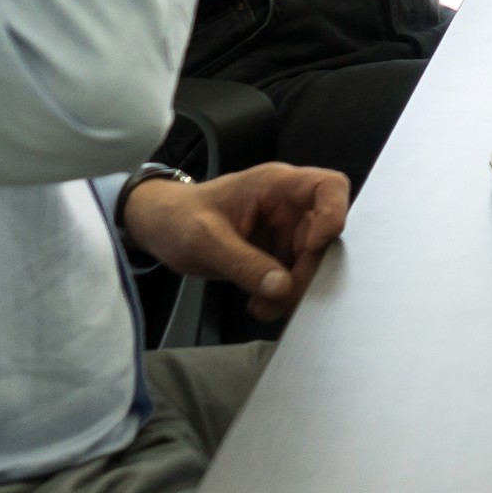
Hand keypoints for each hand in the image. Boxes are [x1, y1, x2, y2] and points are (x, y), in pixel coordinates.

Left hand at [124, 163, 349, 321]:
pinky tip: (259, 304)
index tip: (316, 249)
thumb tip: (284, 289)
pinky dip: (280, 293)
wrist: (157, 226)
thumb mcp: (204, 241)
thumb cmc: (177, 219)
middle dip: (306, 269)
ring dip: (292, 288)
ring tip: (262, 307)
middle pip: (323, 233)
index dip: (334, 215)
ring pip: (310, 259)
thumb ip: (244, 263)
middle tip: (281, 297)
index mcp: (276, 186)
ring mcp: (283, 229)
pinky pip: (291, 273)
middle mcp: (287, 205)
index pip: (329, 187)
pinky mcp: (274, 251)